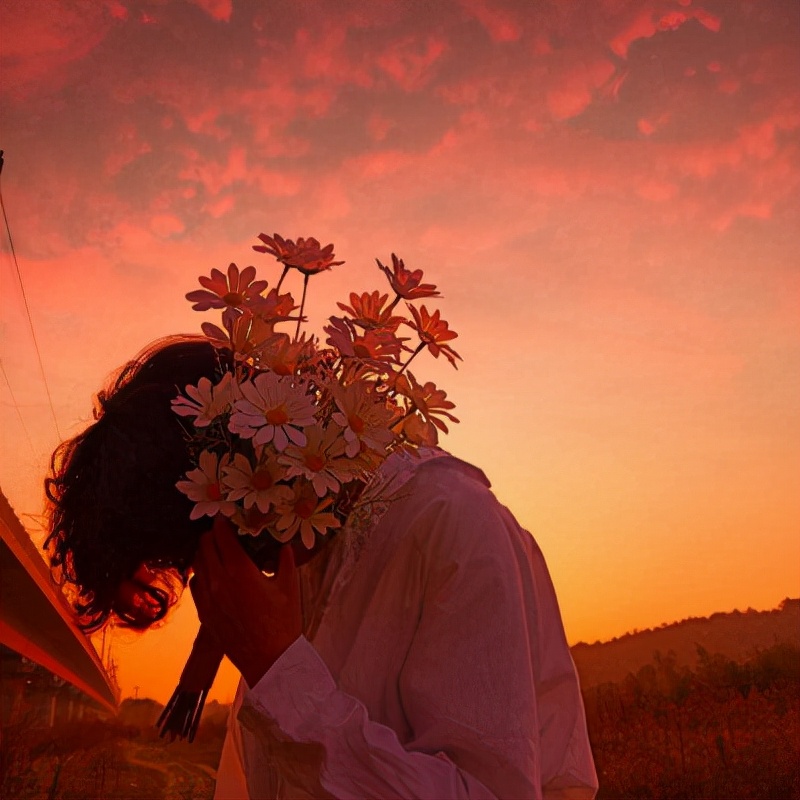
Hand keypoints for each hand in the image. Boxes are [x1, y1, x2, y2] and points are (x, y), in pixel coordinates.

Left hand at [190, 516, 301, 687]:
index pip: (222, 536)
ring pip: (197, 565)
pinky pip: (196, 586)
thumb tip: (284, 544)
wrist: (270, 660)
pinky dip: (202, 575)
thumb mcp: (290, 587)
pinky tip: (214, 576)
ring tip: (218, 551)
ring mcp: (208, 599)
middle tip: (224, 532)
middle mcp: (219, 581)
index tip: (227, 515)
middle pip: (205, 546)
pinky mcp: (205, 614)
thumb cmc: (283, 622)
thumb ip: (285, 561)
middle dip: (213, 535)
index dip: (223, 522)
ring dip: (205, 553)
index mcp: (240, 571)